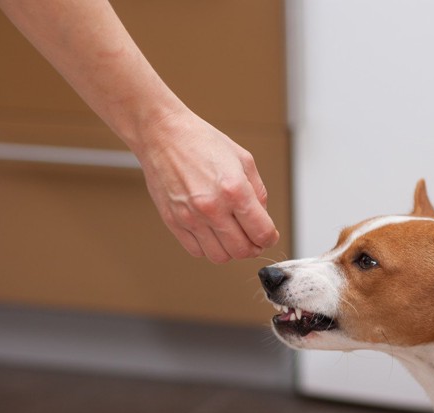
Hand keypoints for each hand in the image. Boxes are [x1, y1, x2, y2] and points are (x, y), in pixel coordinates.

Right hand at [136, 110, 278, 262]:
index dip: (270, 238)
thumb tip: (263, 218)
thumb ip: (259, 193)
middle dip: (253, 247)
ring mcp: (191, 217)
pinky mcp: (173, 222)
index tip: (268, 236)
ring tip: (231, 235)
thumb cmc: (202, 142)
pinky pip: (196, 251)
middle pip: (242, 250)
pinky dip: (208, 247)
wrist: (163, 134)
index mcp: (235, 190)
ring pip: (220, 256)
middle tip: (253, 238)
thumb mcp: (244, 160)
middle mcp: (212, 207)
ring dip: (230, 251)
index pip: (262, 233)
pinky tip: (211, 232)